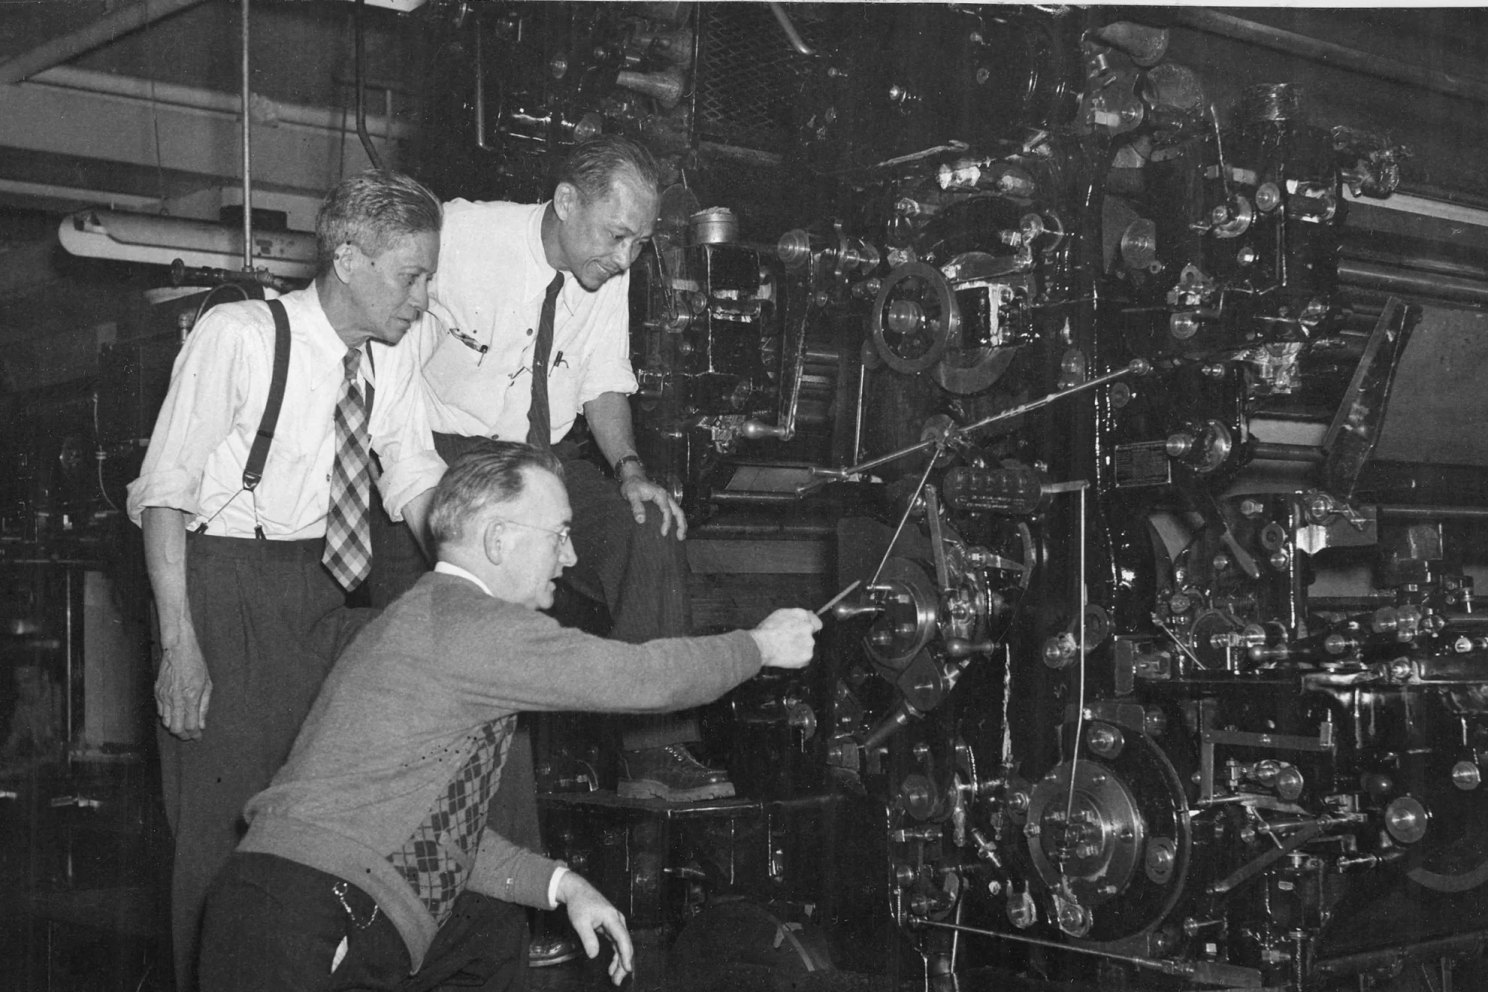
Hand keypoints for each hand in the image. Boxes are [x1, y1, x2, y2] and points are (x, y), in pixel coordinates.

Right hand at [155, 626, 211, 739]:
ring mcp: (163, 696)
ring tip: (184, 725)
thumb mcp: (207, 684)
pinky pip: (160, 712)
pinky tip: (176, 714)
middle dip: (184, 735)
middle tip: (190, 734)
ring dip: (175, 726)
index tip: (198, 737)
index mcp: (190, 697)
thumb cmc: (196, 664)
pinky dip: (168, 717)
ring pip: (166, 722)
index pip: (190, 725)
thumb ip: (204, 706)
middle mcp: (175, 699)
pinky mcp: (157, 692)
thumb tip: (202, 725)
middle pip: (175, 729)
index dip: (195, 735)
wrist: (178, 649)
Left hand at [557, 871, 633, 985]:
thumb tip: (594, 955)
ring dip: (619, 962)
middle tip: (617, 980)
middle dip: (623, 963)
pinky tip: (612, 967)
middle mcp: (617, 920)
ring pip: (622, 945)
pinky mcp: (611, 927)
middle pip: (625, 944)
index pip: (623, 938)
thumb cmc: (579, 904)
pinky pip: (616, 944)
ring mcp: (615, 924)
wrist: (577, 891)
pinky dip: (615, 955)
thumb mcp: (580, 922)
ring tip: (615, 977)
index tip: (627, 968)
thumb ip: (588, 938)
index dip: (626, 955)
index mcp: (612, 917)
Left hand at [619, 475, 687, 539]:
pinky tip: (674, 530)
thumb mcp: (631, 494)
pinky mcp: (664, 502)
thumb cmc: (632, 485)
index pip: (667, 511)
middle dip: (681, 525)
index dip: (667, 523)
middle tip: (680, 537)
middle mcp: (666, 496)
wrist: (633, 477)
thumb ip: (636, 506)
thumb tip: (641, 520)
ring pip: (678, 511)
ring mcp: (667, 499)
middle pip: (678, 511)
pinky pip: (673, 511)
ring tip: (681, 537)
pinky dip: (676, 520)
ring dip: (681, 523)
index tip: (663, 533)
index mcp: (660, 495)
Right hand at [749, 608, 821, 668]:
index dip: (810, 628)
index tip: (805, 633)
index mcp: (801, 615)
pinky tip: (787, 657)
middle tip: (788, 642)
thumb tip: (807, 614)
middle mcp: (808, 627)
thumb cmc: (766, 631)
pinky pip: (805, 660)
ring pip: (807, 648)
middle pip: (810, 635)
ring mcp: (809, 642)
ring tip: (785, 650)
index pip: (815, 622)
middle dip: (802, 639)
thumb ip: (795, 615)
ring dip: (800, 649)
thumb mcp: (779, 615)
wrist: (762, 646)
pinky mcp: (807, 656)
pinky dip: (798, 660)